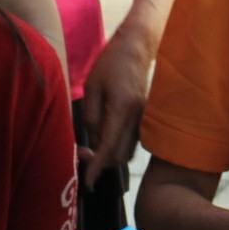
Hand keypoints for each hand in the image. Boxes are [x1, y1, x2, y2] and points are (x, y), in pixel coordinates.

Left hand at [75, 29, 155, 184]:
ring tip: (91, 147)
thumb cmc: (109, 63)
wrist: (136, 48)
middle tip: (83, 155)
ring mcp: (144, 119)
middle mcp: (137, 118)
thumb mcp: (91, 87)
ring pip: (127, 152)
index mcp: (122, 108)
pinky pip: (131, 142)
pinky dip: (117, 148)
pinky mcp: (145, 118)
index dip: (96, 167)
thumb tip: (92, 143)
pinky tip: (103, 137)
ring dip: (110, 157)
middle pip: (121, 157)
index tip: (87, 180)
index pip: (109, 148)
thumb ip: (91, 117)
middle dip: (102, 163)